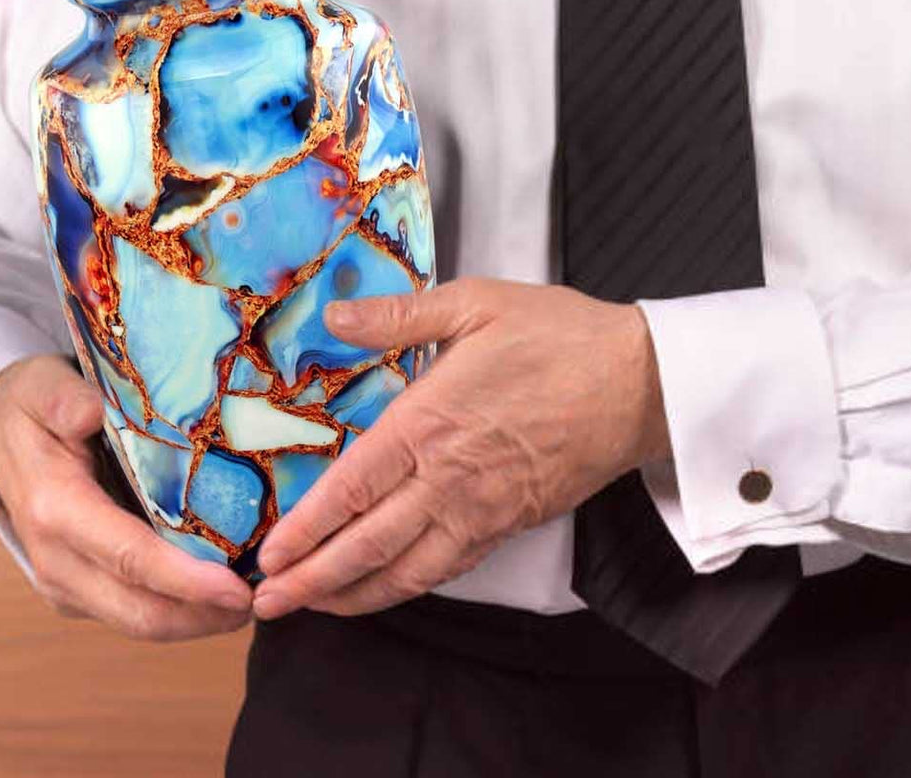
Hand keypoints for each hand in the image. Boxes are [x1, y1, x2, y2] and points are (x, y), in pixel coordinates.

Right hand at [0, 354, 252, 639]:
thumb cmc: (30, 406)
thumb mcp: (41, 386)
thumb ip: (63, 399)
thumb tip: (87, 412)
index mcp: (55, 512)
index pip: (130, 559)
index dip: (187, 581)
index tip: (238, 589)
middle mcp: (57, 561)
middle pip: (141, 612)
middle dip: (205, 616)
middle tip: (265, 599)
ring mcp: (65, 583)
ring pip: (140, 622)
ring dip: (198, 620)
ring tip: (254, 599)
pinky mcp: (78, 591)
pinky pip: (133, 611)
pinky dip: (180, 610)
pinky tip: (220, 592)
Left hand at [253, 278, 669, 618]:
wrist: (641, 383)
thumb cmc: (561, 338)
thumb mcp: (476, 302)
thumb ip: (399, 315)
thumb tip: (334, 314)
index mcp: (430, 423)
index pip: (353, 489)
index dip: (307, 529)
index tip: (269, 555)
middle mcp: (450, 479)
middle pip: (370, 546)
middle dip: (314, 580)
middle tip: (270, 603)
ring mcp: (482, 509)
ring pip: (408, 571)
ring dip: (356, 595)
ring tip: (316, 608)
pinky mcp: (510, 523)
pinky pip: (449, 567)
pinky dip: (409, 587)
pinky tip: (385, 588)